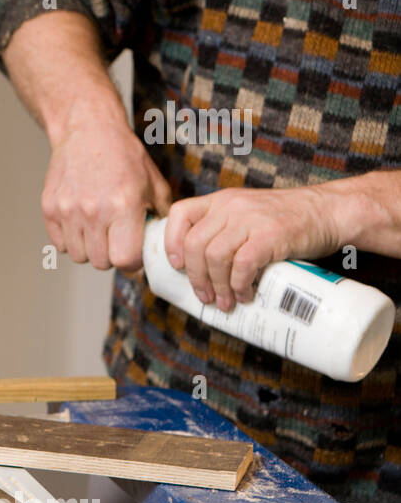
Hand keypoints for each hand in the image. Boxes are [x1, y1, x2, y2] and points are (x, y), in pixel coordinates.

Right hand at [41, 115, 172, 270]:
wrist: (87, 131)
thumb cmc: (123, 156)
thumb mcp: (154, 183)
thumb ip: (161, 218)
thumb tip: (162, 247)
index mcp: (123, 205)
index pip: (125, 260)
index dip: (133, 263)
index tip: (134, 254)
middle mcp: (93, 211)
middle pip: (101, 263)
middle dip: (111, 256)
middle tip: (116, 240)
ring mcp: (68, 210)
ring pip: (79, 256)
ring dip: (90, 249)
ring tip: (98, 230)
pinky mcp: (49, 208)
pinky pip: (60, 244)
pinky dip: (71, 240)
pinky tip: (81, 224)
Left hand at [163, 187, 341, 310]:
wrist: (330, 211)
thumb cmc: (288, 220)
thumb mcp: (248, 214)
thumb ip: (224, 230)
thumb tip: (200, 270)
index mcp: (221, 200)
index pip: (180, 214)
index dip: (171, 242)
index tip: (178, 266)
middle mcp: (231, 206)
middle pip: (194, 244)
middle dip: (195, 277)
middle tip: (205, 296)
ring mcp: (250, 220)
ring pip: (214, 258)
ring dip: (217, 286)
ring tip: (225, 302)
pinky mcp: (269, 236)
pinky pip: (241, 266)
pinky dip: (239, 286)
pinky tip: (245, 295)